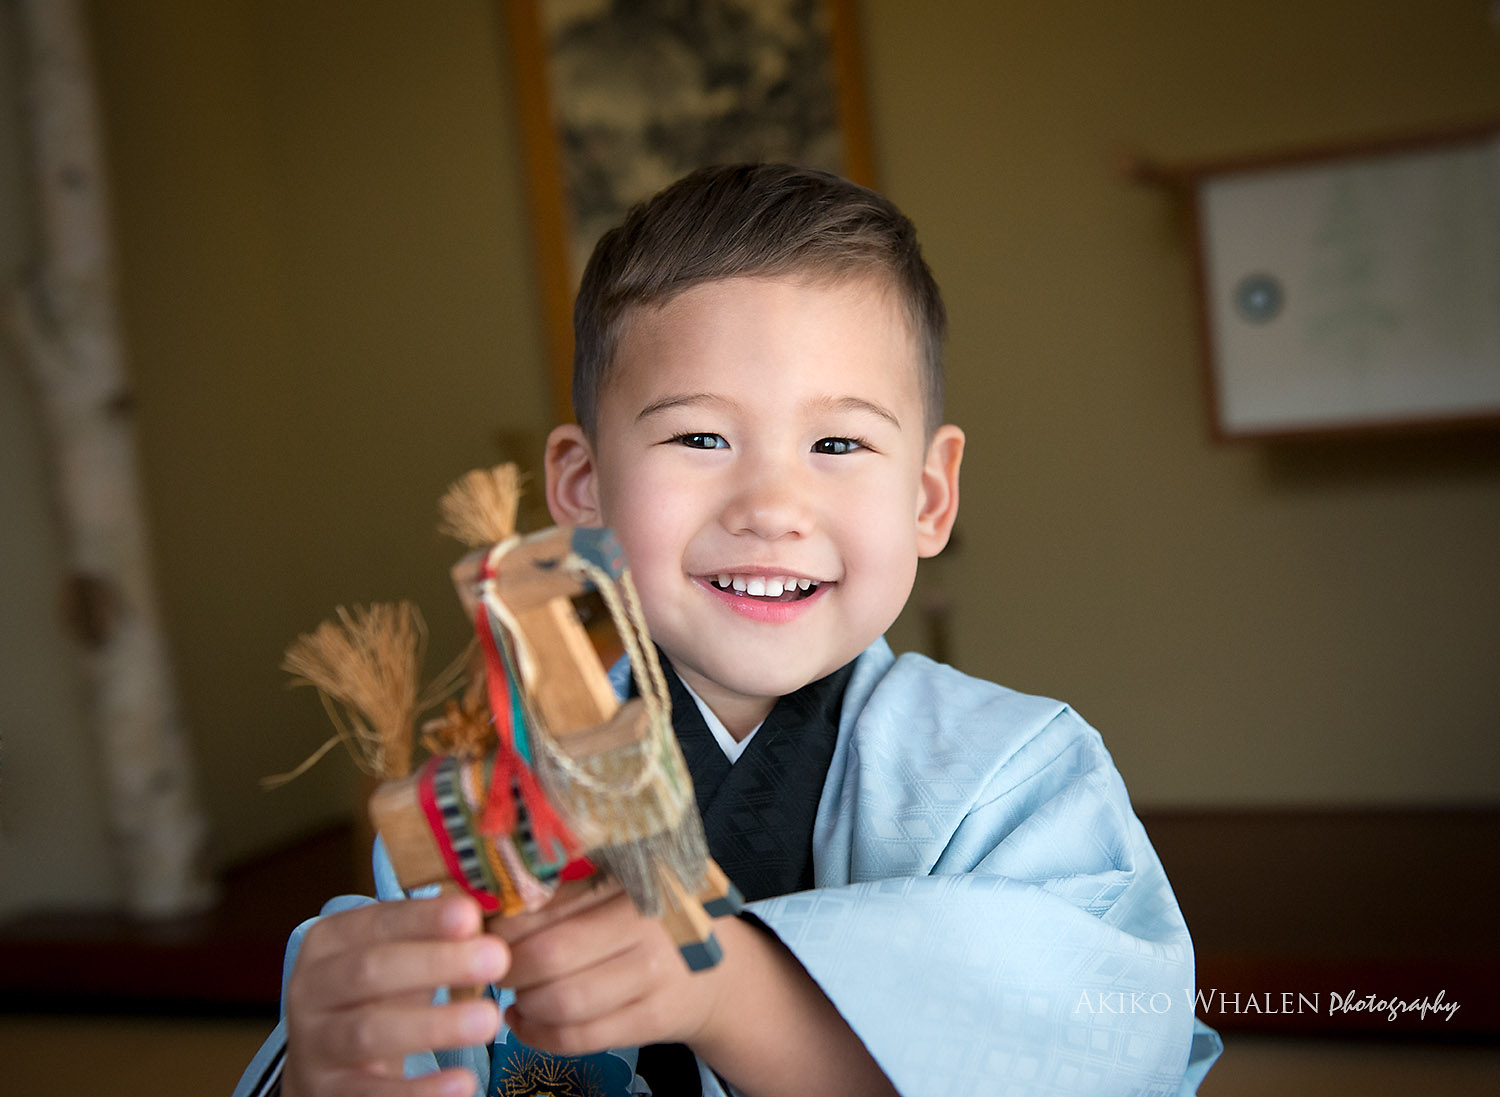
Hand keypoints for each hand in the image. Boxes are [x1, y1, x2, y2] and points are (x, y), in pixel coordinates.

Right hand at [281, 895, 509, 1096]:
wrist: (329, 1063)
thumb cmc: (378, 994)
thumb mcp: (396, 956)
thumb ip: (431, 936)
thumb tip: (483, 917)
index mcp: (328, 942)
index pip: (377, 922)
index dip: (424, 919)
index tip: (472, 916)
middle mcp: (311, 989)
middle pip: (371, 971)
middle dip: (436, 963)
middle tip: (497, 959)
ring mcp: (315, 1044)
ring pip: (369, 1032)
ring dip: (433, 1025)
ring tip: (488, 1020)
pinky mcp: (328, 1092)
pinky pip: (372, 1093)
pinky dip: (419, 1091)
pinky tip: (463, 1083)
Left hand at [491, 879, 722, 1057]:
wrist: (720, 968)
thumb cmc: (653, 917)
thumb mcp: (620, 881)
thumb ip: (566, 885)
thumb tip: (486, 905)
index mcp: (631, 876)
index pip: (546, 904)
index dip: (503, 923)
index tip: (486, 929)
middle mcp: (648, 923)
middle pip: (548, 956)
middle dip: (507, 967)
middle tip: (496, 964)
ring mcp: (654, 975)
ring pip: (561, 1002)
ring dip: (523, 1003)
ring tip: (517, 992)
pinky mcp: (653, 1019)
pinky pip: (579, 1038)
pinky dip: (538, 1035)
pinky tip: (526, 1020)